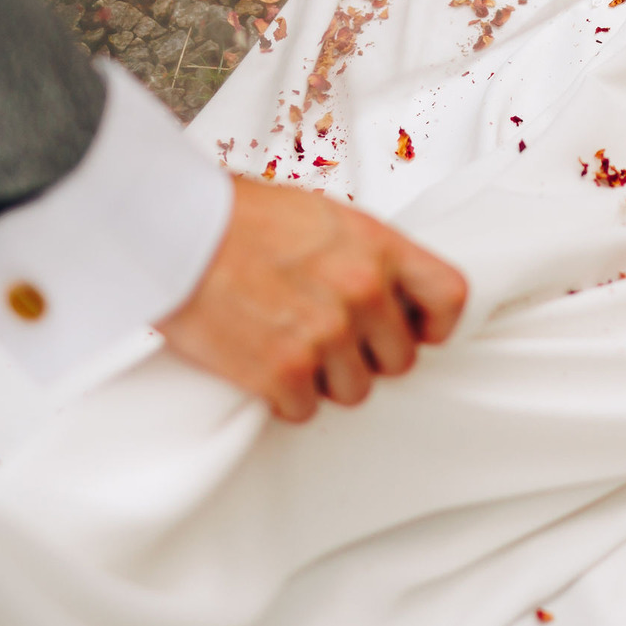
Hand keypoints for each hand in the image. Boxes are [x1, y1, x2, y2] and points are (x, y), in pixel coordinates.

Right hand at [155, 178, 466, 421]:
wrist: (174, 229)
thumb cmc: (238, 217)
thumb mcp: (323, 216)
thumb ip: (364, 255)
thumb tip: (390, 294)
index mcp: (378, 247)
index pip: (451, 297)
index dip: (434, 324)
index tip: (414, 330)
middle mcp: (362, 291)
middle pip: (400, 359)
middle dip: (367, 356)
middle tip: (327, 337)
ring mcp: (326, 333)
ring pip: (354, 391)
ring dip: (324, 379)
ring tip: (287, 343)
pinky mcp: (284, 370)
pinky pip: (304, 409)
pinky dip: (282, 397)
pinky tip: (260, 363)